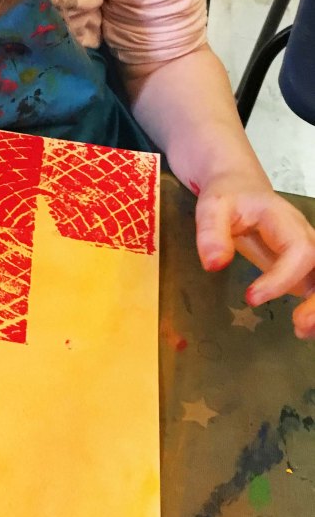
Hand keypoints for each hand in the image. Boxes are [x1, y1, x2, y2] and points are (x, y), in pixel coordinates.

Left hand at [195, 175, 314, 339]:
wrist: (238, 186)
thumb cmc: (228, 197)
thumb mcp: (212, 207)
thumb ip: (211, 233)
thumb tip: (213, 265)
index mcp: (285, 220)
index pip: (300, 251)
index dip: (282, 277)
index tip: (251, 297)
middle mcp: (304, 236)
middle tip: (299, 325)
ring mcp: (307, 251)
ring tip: (301, 330)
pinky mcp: (303, 265)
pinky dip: (314, 306)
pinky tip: (302, 326)